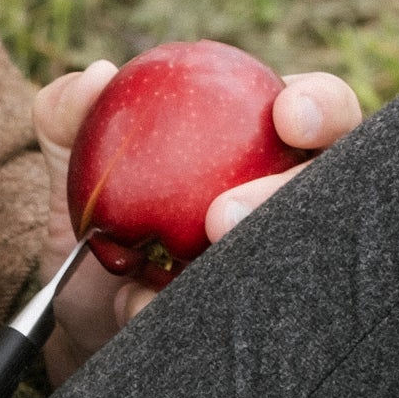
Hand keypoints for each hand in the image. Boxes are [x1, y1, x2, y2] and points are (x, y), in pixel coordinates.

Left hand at [30, 58, 363, 385]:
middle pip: (332, 187)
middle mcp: (289, 200)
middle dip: (288, 194)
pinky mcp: (262, 318)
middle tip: (222, 217)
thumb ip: (67, 115)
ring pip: (298, 256)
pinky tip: (140, 308)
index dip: (320, 106)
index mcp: (265, 140)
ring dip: (246, 259)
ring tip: (184, 268)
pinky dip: (197, 313)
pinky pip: (251, 317)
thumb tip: (95, 78)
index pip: (318, 110)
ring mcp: (283, 262)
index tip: (288, 116)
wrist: (79, 314)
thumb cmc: (95, 225)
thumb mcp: (67, 168)